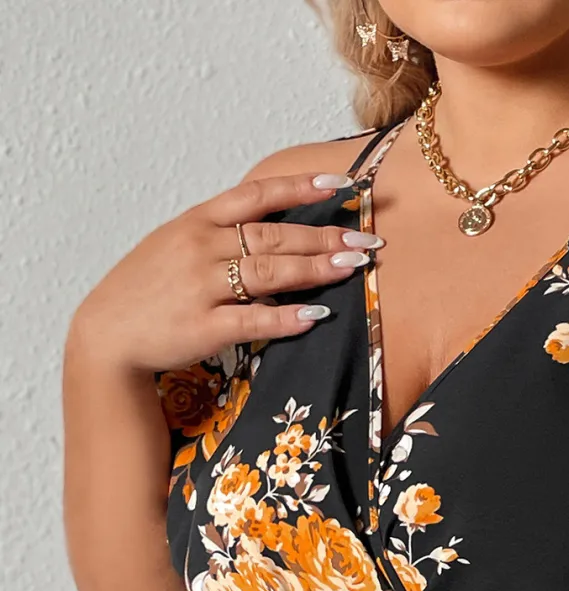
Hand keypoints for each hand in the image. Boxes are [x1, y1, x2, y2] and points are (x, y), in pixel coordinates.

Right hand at [69, 171, 380, 374]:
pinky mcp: (204, 327)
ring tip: (353, 266)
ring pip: (269, 272)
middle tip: (367, 239)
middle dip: (325, 236)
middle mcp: (201, 248)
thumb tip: (270, 227)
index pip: (256, 196)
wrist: (107, 334)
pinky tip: (315, 316)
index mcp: (197, 222)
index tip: (341, 184)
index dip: (299, 188)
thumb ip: (220, 235)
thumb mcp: (176, 246)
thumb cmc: (147, 291)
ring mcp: (202, 287)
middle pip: (274, 236)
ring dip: (315, 269)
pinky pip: (253, 320)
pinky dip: (286, 318)